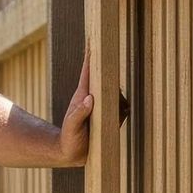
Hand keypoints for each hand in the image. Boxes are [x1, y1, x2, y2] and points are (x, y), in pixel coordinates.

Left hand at [59, 50, 129, 166]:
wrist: (71, 153)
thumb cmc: (69, 139)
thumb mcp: (72, 127)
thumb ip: (79, 114)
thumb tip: (91, 99)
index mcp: (83, 95)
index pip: (87, 71)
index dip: (91, 56)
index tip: (93, 39)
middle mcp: (94, 97)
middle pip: (107, 79)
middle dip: (111, 74)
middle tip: (112, 73)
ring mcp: (103, 106)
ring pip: (118, 94)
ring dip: (118, 100)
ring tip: (105, 116)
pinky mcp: (111, 116)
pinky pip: (123, 108)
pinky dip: (122, 112)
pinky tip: (115, 121)